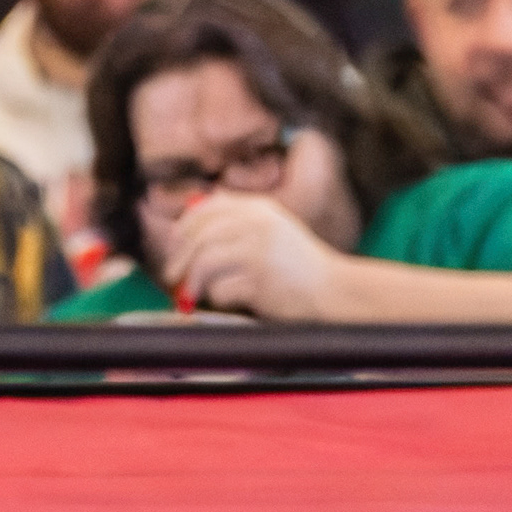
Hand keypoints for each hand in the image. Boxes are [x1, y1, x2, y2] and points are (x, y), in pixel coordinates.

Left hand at [154, 190, 356, 321]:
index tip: (175, 246)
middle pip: (198, 237)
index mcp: (258, 208)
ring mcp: (258, 250)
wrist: (338, 292)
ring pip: (204, 263)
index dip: (185, 229)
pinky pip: (222, 289)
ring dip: (194, 282)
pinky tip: (231, 302)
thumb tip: (181, 234)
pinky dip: (219, 298)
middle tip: (173, 276)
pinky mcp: (260, 279)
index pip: (205, 211)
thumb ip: (235, 224)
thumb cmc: (299, 268)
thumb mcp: (272, 231)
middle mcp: (256, 223)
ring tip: (191, 294)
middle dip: (180, 258)